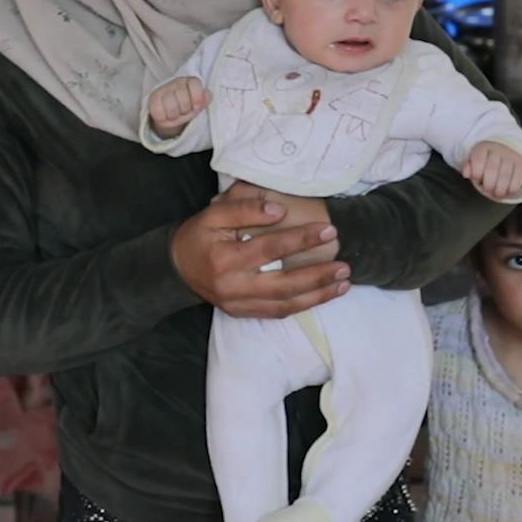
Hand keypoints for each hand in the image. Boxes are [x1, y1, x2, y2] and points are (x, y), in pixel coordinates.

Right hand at [148, 77, 207, 135]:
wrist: (169, 114)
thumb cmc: (186, 108)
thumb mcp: (197, 105)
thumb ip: (205, 99)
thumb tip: (208, 95)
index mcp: (189, 81)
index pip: (195, 84)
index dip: (197, 98)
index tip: (196, 106)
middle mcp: (176, 82)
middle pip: (184, 100)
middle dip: (185, 110)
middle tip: (182, 110)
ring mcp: (163, 89)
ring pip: (172, 108)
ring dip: (174, 115)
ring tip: (174, 113)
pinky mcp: (153, 98)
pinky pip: (159, 112)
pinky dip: (163, 117)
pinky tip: (165, 114)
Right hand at [171, 194, 349, 318]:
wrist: (176, 268)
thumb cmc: (198, 236)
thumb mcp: (214, 213)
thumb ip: (245, 208)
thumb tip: (279, 209)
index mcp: (225, 259)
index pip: (269, 248)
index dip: (300, 239)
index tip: (328, 230)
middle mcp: (233, 288)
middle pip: (283, 285)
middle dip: (317, 276)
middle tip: (344, 265)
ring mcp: (239, 305)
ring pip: (285, 305)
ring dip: (317, 296)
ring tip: (343, 283)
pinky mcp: (243, 313)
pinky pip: (278, 313)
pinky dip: (303, 305)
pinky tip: (323, 295)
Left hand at [463, 141, 521, 200]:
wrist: (506, 147)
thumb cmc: (486, 159)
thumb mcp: (474, 160)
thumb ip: (468, 167)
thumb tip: (466, 173)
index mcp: (483, 147)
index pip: (478, 160)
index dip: (476, 174)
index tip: (477, 179)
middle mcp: (498, 149)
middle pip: (491, 170)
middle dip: (488, 186)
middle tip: (488, 189)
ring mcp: (511, 155)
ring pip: (505, 176)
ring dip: (499, 191)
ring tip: (497, 193)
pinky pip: (517, 181)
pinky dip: (511, 191)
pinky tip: (507, 191)